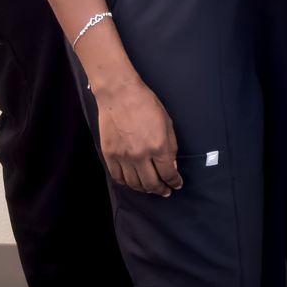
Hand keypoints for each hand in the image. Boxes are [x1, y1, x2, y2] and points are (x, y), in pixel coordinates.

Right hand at [95, 73, 180, 195]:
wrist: (120, 95)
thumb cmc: (147, 104)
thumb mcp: (167, 123)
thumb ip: (171, 146)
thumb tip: (172, 165)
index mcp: (158, 147)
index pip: (168, 173)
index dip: (174, 182)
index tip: (177, 184)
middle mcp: (141, 156)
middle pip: (151, 184)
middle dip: (160, 190)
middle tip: (165, 191)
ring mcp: (123, 157)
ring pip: (134, 183)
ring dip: (144, 189)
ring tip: (150, 188)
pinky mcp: (109, 155)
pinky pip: (118, 177)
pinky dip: (126, 183)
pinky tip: (132, 181)